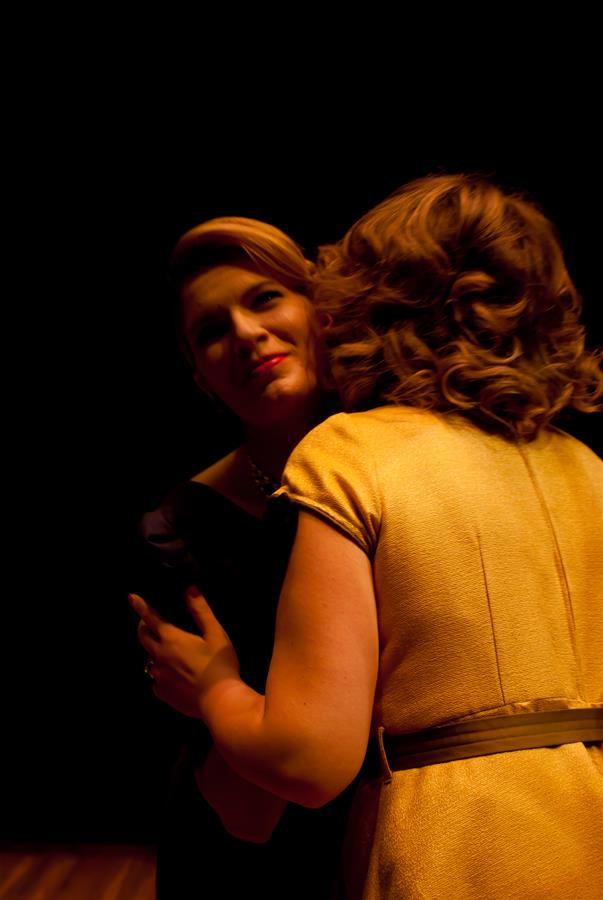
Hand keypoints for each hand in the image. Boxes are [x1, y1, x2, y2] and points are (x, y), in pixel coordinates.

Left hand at [129, 587, 240, 719]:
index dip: (140, 606)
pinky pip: (156, 681)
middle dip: (142, 627)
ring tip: (165, 652)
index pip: (151, 618)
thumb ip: (201, 611)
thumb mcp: (215, 633)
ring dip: (154, 652)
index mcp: (172, 638)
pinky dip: (161, 675)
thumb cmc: (219, 664)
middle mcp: (160, 656)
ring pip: (149, 659)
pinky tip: (173, 677)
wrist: (219, 701)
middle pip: (143, 637)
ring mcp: (159, 676)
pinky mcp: (162, 693)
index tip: (131, 598)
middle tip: (147, 622)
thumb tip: (190, 589)